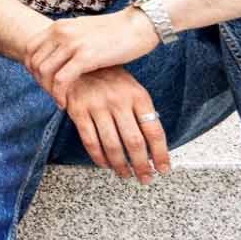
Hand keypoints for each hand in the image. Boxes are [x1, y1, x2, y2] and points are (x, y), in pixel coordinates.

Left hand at [25, 8, 158, 101]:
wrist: (139, 25)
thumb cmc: (116, 31)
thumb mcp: (84, 31)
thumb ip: (69, 40)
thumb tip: (60, 54)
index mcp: (59, 26)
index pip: (31, 48)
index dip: (32, 67)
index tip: (43, 82)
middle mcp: (61, 32)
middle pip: (34, 61)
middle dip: (39, 81)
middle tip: (51, 94)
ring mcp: (72, 44)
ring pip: (44, 71)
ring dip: (48, 89)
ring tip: (58, 100)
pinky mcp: (85, 57)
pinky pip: (61, 80)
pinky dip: (59, 94)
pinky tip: (66, 103)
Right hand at [62, 68, 171, 183]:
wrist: (77, 61)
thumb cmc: (109, 78)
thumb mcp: (132, 88)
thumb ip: (141, 112)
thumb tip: (153, 144)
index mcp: (138, 96)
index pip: (154, 131)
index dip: (160, 154)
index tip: (163, 169)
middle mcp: (119, 101)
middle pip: (134, 142)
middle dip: (141, 165)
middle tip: (145, 178)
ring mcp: (97, 106)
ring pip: (112, 145)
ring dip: (121, 165)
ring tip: (126, 175)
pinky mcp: (78, 110)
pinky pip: (90, 140)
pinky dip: (98, 157)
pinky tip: (105, 164)